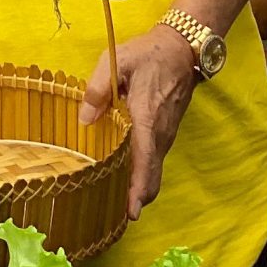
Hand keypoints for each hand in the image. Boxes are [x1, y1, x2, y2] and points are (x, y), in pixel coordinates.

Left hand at [83, 24, 201, 219]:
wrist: (182, 48)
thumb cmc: (149, 53)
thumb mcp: (118, 59)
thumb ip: (98, 88)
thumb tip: (84, 118)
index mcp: (147, 117)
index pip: (145, 160)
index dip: (139, 188)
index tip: (132, 212)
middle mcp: (160, 132)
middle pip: (152, 176)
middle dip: (137, 199)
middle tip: (114, 218)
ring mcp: (165, 134)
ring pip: (154, 170)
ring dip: (139, 188)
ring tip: (115, 204)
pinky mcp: (165, 132)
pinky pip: (154, 161)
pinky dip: (143, 176)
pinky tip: (125, 179)